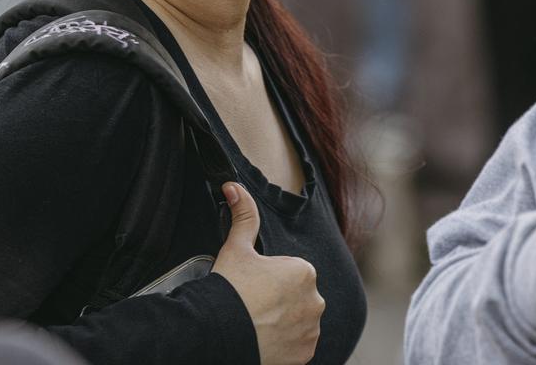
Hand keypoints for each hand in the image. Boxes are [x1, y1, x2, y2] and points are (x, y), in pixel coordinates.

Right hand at [212, 182, 324, 364]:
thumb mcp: (236, 247)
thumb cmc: (231, 289)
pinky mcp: (305, 355)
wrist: (220, 333)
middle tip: (254, 303)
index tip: (254, 284)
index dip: (270, 277)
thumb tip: (234, 187)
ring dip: (284, 321)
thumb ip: (243, 214)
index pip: (290, 271)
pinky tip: (265, 337)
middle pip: (296, 296)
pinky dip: (285, 343)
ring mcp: (311, 331)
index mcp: (304, 271)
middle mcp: (315, 301)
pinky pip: (298, 345)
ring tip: (258, 321)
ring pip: (299, 320)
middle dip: (279, 299)